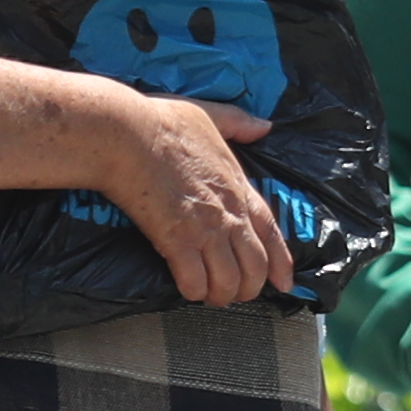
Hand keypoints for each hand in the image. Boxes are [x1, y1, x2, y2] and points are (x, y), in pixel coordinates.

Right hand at [90, 93, 290, 310]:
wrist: (127, 135)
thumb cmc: (161, 123)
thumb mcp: (209, 114)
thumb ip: (238, 123)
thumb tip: (263, 126)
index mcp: (238, 186)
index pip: (271, 230)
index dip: (281, 261)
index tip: (284, 282)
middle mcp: (228, 213)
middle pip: (255, 265)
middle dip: (249, 287)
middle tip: (236, 294)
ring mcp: (205, 229)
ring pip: (229, 280)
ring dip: (220, 295)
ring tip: (209, 296)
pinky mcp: (176, 241)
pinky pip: (195, 281)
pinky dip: (193, 291)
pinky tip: (186, 290)